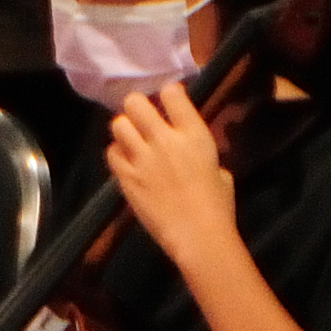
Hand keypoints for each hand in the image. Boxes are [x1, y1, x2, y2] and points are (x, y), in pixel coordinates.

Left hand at [106, 80, 237, 271]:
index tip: (167, 103)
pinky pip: (111, 153)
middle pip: (135, 102)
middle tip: (142, 120)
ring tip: (132, 141)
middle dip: (137, 108)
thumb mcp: (219, 170)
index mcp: (194, 134)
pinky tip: (126, 162)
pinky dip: (117, 153)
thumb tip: (191, 150)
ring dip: (125, 130)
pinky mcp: (126, 178)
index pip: (172, 93)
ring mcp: (142, 158)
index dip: (167, 94)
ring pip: (118, 125)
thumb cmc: (217, 206)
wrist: (198, 237)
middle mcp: (165, 140)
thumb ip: (201, 152)